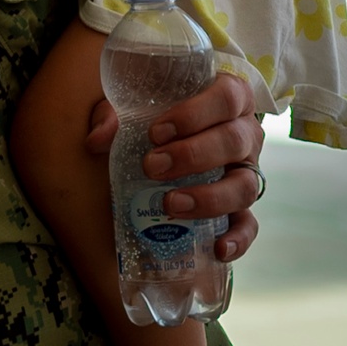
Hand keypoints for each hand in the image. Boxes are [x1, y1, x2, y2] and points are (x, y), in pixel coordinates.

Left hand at [84, 73, 263, 261]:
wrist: (184, 135)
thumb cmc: (164, 113)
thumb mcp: (139, 103)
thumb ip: (115, 113)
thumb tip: (96, 140)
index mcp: (231, 96)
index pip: (227, 97)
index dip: (195, 114)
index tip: (156, 131)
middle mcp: (246, 132)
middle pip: (233, 141)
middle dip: (192, 155)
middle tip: (152, 166)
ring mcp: (249, 171)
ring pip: (245, 185)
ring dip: (210, 198)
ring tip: (170, 204)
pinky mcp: (244, 206)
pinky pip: (250, 225)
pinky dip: (239, 239)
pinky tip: (217, 249)